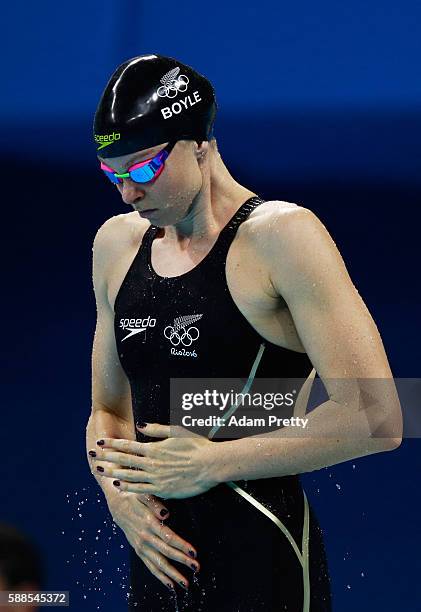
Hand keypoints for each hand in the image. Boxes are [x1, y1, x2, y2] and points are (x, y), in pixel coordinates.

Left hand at [91, 422, 217, 498]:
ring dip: (113, 473)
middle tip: (93, 456)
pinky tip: (118, 486)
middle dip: (107, 458)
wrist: (210, 465)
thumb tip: (141, 426)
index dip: (113, 444)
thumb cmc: (197, 446)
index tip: (101, 442)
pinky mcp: (163, 490)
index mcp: (154, 448)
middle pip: (124, 460)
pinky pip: (141, 490)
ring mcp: (156, 477)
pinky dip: (128, 488)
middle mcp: (152, 463)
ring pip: (129, 476)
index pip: (128, 446)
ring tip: (100, 471)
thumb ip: (157, 429)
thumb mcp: (177, 431)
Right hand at [106, 490, 199, 590]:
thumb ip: (154, 503)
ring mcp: (141, 546)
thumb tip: (166, 513)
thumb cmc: (135, 498)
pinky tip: (170, 585)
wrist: (117, 505)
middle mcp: (145, 537)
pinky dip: (160, 577)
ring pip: (158, 564)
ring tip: (185, 583)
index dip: (181, 545)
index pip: (168, 537)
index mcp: (149, 523)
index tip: (194, 552)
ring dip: (172, 574)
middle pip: (166, 552)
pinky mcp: (139, 551)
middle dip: (182, 561)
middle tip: (197, 567)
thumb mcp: (143, 495)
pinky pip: (150, 567)